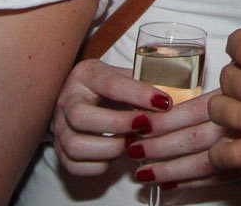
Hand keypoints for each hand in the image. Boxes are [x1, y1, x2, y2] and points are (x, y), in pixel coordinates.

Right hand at [53, 60, 212, 176]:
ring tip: (129, 143)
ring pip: (76, 144)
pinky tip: (114, 155)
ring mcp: (59, 126)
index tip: (165, 102)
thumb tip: (181, 91)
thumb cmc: (109, 86)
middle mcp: (67, 99)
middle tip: (144, 126)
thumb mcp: (123, 74)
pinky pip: (74, 165)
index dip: (139, 94)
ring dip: (108, 148)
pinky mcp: (59, 149)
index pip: (110, 83)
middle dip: (117, 124)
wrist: (78, 97)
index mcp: (86, 74)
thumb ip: (144, 82)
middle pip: (82, 116)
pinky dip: (99, 165)